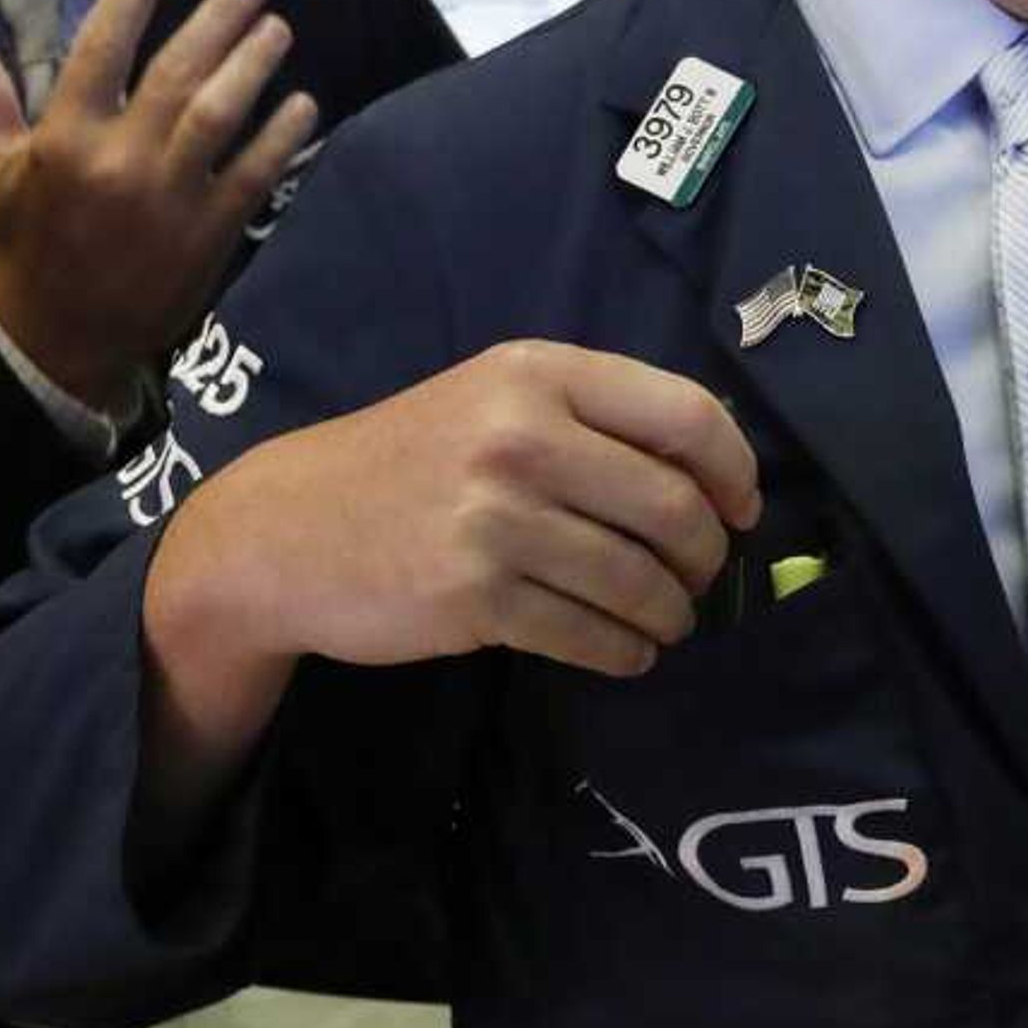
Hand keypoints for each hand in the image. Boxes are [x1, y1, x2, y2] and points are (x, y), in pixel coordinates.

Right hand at [0, 0, 320, 410]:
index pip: (105, 44)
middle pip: (180, 70)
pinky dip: (282, 136)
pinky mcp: (208, 235)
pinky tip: (304, 102)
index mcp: (65, 138)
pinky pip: (254, 173)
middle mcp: (120, 161)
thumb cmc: (24, 244)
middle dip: (222, 15)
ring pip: (222, 114)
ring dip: (256, 64)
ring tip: (279, 25)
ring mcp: (169, 199)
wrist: (57, 341)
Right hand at [141, 341, 759, 763]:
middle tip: (699, 579)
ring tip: (664, 621)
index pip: (687, 415)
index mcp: (537, 373)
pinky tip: (624, 650)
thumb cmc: (405, 463)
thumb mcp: (489, 400)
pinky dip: (625, 653)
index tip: (740, 510)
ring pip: (640, 582)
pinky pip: (591, 637)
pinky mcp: (475, 598)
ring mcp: (497, 520)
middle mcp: (522, 437)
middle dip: (707, 558)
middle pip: (675, 508)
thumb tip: (714, 472)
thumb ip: (587, 418)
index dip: (735, 471)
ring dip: (671, 614)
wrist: (286, 530)